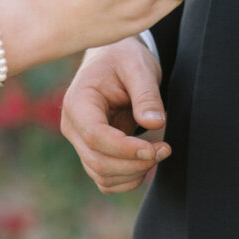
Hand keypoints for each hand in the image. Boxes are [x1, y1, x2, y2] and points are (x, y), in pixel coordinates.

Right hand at [61, 38, 169, 194]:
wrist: (113, 60)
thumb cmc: (124, 59)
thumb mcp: (139, 66)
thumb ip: (146, 94)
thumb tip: (154, 123)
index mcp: (78, 101)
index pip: (95, 136)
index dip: (125, 149)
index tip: (155, 149)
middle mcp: (73, 126)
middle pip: (98, 161)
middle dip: (135, 163)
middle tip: (165, 149)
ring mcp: (80, 142)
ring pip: (102, 176)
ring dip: (134, 173)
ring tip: (159, 151)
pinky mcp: (91, 153)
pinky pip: (106, 180)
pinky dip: (128, 178)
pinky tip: (146, 160)